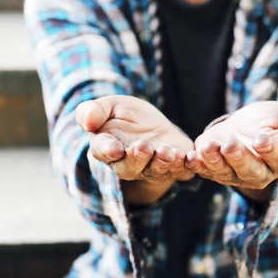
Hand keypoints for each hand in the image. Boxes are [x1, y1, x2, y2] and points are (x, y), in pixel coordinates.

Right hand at [76, 95, 194, 203]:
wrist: (153, 126)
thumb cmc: (126, 116)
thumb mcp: (109, 106)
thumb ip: (94, 111)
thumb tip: (87, 121)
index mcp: (108, 148)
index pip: (104, 151)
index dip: (108, 150)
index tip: (114, 148)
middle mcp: (129, 164)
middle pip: (131, 167)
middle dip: (138, 158)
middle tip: (143, 147)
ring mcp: (153, 169)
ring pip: (157, 170)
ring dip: (162, 162)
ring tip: (167, 151)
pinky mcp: (177, 167)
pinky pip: (183, 171)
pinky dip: (188, 165)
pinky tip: (191, 156)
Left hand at [185, 101, 277, 201]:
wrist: (246, 125)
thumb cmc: (271, 121)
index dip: (271, 151)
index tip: (261, 139)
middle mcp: (260, 173)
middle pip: (250, 171)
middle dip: (239, 158)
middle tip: (231, 144)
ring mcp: (235, 175)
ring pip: (225, 173)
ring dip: (215, 161)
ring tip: (208, 146)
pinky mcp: (214, 171)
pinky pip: (205, 171)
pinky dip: (197, 165)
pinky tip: (191, 156)